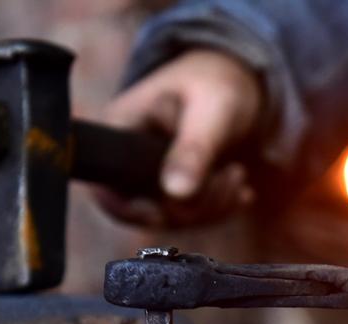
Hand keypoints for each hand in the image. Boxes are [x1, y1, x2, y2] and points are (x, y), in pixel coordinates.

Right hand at [94, 49, 262, 226]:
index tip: (175, 208)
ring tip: (238, 175)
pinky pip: (188, 217)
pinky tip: (241, 192)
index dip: (134, 211)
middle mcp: (124, 158)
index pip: (106, 189)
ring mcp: (147, 177)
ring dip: (212, 208)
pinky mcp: (170, 190)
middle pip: (144, 212)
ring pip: (172, 219)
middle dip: (195, 206)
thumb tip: (176, 193)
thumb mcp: (211, 111)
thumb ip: (194, 149)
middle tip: (234, 174)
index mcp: (118, 130)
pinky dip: (217, 210)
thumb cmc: (218, 82)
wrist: (235, 81)